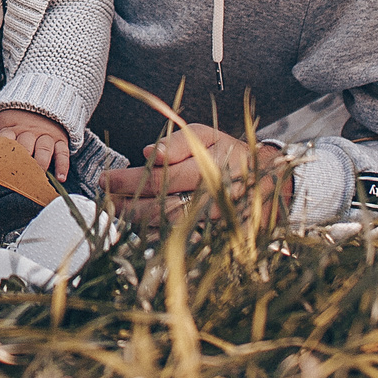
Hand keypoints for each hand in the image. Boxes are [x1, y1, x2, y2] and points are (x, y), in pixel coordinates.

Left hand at [0, 107, 70, 180]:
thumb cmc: (16, 120)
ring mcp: (45, 136)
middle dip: (22, 161)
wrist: (41, 103)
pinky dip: (63, 165)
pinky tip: (60, 178)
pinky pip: (63, 152)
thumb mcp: (2, 123)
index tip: (0, 168)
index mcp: (12, 129)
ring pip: (44, 149)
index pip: (6, 140)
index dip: (3, 154)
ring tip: (39, 177)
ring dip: (41, 163)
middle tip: (20, 176)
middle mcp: (29, 132)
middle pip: (25, 146)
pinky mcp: (60, 140)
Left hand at [98, 121, 286, 226]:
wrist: (272, 182)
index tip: (104, 179)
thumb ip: (177, 142)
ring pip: (172, 226)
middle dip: (128, 204)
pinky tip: (141, 232)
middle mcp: (212, 197)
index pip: (160, 177)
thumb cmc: (232, 154)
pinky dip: (160, 238)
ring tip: (115, 213)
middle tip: (105, 199)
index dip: (129, 179)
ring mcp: (216, 221)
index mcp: (208, 168)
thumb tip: (149, 152)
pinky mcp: (220, 237)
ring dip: (139, 222)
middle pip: (162, 205)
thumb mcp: (207, 136)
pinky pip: (185, 240)